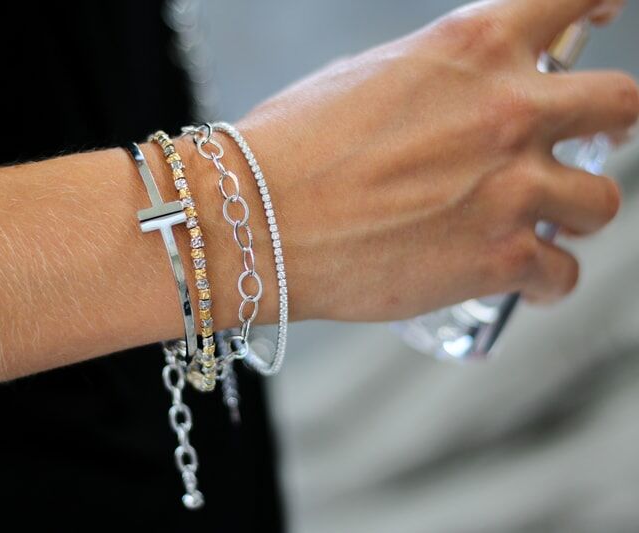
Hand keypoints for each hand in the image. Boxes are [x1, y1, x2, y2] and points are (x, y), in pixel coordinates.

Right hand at [234, 0, 638, 321]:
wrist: (252, 220)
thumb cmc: (291, 148)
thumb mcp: (369, 78)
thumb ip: (439, 81)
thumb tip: (464, 97)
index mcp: (473, 46)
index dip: (598, 5)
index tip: (602, 17)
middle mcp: (509, 110)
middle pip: (621, 105)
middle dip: (606, 124)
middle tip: (583, 141)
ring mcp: (511, 188)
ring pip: (602, 202)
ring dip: (574, 212)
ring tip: (538, 224)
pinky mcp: (499, 260)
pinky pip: (562, 273)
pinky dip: (544, 278)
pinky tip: (519, 277)